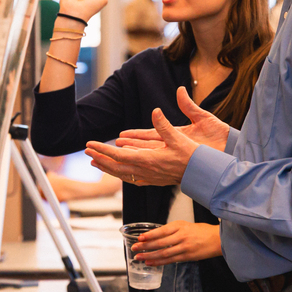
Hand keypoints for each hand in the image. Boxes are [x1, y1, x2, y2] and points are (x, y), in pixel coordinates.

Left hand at [86, 88, 229, 184]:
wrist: (205, 176)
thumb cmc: (194, 157)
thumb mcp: (179, 138)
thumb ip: (164, 125)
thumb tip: (155, 111)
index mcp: (148, 160)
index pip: (119, 155)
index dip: (103, 150)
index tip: (90, 144)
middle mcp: (146, 171)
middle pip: (116, 166)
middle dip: (100, 158)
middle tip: (86, 151)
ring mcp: (150, 178)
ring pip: (122, 174)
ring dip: (107, 168)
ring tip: (95, 163)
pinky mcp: (155, 181)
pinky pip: (132, 179)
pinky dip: (122, 175)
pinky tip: (119, 174)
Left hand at [132, 221, 221, 265]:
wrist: (218, 239)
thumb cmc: (202, 231)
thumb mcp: (186, 225)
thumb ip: (172, 230)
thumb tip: (156, 235)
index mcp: (180, 226)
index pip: (162, 231)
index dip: (150, 235)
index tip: (140, 238)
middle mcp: (181, 236)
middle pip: (160, 242)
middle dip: (145, 246)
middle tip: (134, 248)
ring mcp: (184, 247)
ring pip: (163, 253)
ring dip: (149, 256)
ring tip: (139, 257)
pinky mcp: (187, 257)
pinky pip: (170, 260)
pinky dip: (159, 262)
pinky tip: (151, 262)